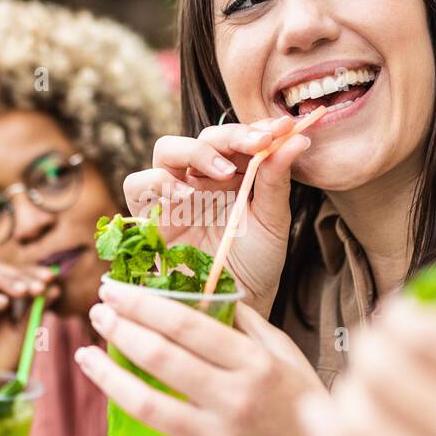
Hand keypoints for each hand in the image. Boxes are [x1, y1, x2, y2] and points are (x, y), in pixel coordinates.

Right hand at [0, 263, 60, 373]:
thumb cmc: (8, 360)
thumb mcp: (27, 332)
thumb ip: (37, 309)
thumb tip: (55, 287)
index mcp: (3, 298)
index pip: (14, 273)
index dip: (31, 271)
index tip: (51, 276)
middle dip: (18, 274)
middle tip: (37, 286)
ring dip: (2, 280)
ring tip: (22, 292)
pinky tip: (3, 305)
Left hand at [67, 280, 323, 435]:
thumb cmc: (303, 409)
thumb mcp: (288, 358)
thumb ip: (251, 326)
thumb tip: (214, 295)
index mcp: (254, 365)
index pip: (187, 325)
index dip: (144, 304)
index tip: (115, 289)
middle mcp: (233, 400)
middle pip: (161, 357)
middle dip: (121, 327)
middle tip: (97, 310)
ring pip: (147, 404)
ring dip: (107, 376)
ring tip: (84, 354)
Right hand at [123, 115, 306, 312]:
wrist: (234, 306)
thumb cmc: (255, 265)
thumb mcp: (273, 221)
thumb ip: (277, 179)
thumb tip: (297, 138)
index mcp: (231, 175)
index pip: (236, 138)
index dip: (255, 129)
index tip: (281, 128)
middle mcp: (199, 179)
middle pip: (201, 137)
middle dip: (229, 136)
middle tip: (256, 144)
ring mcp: (172, 195)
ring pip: (166, 150)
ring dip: (194, 152)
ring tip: (223, 172)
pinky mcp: (148, 216)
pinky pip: (138, 184)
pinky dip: (159, 182)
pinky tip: (188, 195)